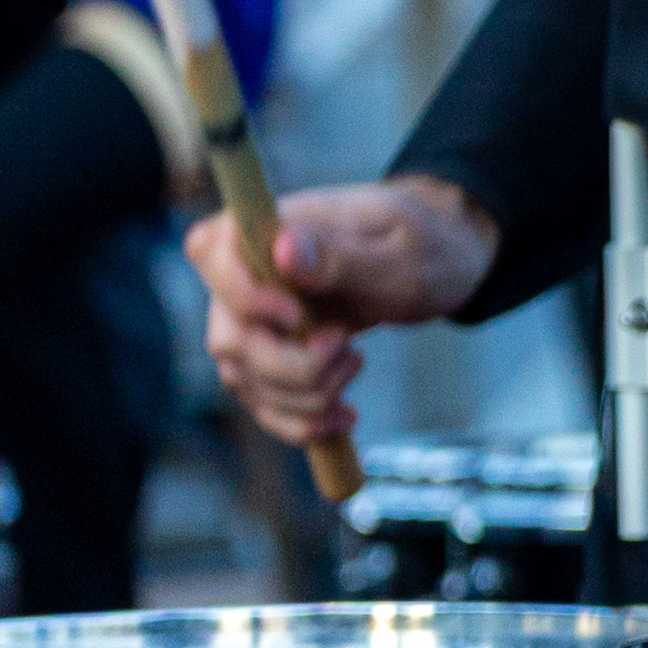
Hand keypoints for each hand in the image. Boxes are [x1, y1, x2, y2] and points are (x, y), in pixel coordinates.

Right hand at [193, 176, 496, 451]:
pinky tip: (342, 418)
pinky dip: (299, 421)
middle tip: (351, 351)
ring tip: (356, 364)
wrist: (439, 262)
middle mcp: (251, 273)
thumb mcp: (399, 251)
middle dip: (291, 366)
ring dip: (303, 396)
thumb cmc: (422, 244)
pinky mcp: (270, 356)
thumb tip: (283, 250)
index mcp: (275, 226)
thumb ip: (341, 255)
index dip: (241, 295)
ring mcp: (254, 318)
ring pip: (242, 378)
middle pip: (228, 337)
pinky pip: (261, 403)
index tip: (298, 315)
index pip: (208, 249)